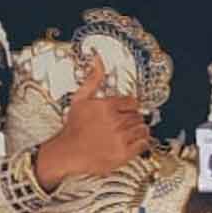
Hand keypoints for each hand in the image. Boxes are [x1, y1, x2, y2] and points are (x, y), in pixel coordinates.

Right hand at [35, 53, 149, 187]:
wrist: (67, 152)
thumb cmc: (73, 127)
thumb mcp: (80, 99)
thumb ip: (93, 79)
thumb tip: (98, 59)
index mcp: (106, 106)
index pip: (132, 102)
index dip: (128, 107)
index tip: (122, 111)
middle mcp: (115, 122)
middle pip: (138, 116)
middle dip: (130, 119)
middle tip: (120, 123)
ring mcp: (121, 138)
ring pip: (142, 128)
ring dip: (136, 130)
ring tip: (124, 132)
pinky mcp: (124, 152)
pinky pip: (144, 143)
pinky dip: (140, 142)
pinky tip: (129, 141)